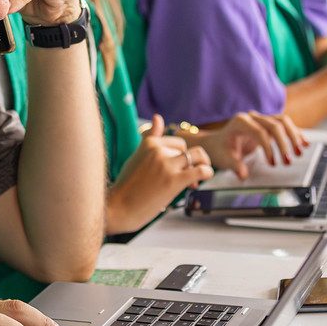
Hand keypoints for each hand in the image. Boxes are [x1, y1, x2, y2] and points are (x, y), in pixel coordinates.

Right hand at [106, 114, 212, 233]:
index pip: (177, 143)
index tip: (178, 168)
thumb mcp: (136, 156)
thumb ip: (150, 138)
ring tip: (200, 176)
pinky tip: (203, 179)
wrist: (119, 208)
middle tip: (188, 178)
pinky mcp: (174, 180)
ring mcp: (166, 165)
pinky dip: (207, 172)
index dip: (181, 155)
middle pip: (186, 150)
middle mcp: (158, 150)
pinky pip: (201, 170)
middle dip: (190, 162)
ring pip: (197, 155)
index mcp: (149, 143)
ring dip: (203, 163)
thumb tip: (158, 117)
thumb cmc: (127, 185)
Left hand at [197, 112, 307, 178]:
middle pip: (274, 125)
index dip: (269, 148)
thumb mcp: (224, 159)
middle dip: (284, 143)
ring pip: (283, 121)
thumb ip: (235, 166)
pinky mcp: (268, 124)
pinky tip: (304, 143)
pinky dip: (295, 133)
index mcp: (241, 122)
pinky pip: (284, 125)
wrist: (217, 142)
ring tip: (300, 152)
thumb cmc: (220, 150)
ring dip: (294, 136)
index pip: (260, 132)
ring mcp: (261, 119)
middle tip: (289, 161)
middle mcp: (252, 117)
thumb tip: (243, 175)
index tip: (272, 164)